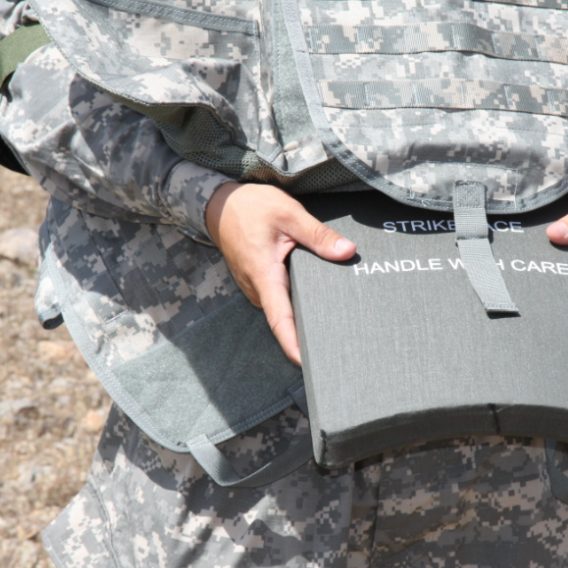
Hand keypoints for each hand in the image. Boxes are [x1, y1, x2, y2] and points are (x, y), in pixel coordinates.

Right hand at [205, 182, 356, 364]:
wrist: (220, 204)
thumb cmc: (250, 208)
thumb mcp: (289, 214)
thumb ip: (319, 235)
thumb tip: (347, 251)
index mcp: (264, 276)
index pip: (281, 320)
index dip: (293, 344)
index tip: (307, 363)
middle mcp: (257, 289)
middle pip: (286, 319)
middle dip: (309, 332)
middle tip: (339, 345)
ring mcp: (256, 288)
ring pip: (284, 308)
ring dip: (305, 314)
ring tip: (335, 324)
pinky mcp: (258, 284)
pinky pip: (280, 298)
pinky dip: (297, 300)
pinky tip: (316, 299)